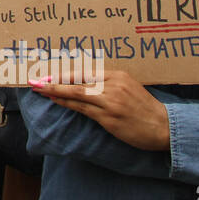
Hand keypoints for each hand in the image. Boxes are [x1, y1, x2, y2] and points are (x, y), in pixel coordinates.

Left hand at [30, 69, 169, 150]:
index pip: (84, 72)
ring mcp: (110, 102)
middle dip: (53, 80)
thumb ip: (108, 84)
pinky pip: (82, 109)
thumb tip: (84, 83)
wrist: (163, 126)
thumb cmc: (145, 109)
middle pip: (76, 81)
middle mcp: (112, 85)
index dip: (63, 74)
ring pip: (76, 94)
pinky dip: (66, 103)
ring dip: (55, 92)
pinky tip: (56, 101)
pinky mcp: (109, 118)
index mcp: (117, 75)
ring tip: (39, 89)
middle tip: (35, 80)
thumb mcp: (128, 88)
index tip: (47, 73)